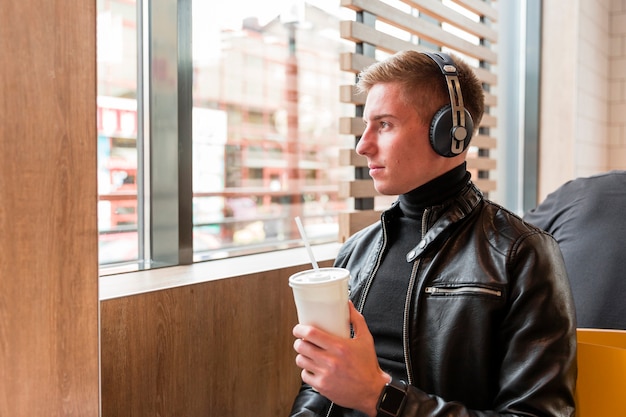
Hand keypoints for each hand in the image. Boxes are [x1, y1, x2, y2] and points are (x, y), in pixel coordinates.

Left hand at [293, 301, 389, 416]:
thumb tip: (348, 305)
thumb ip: (356, 320)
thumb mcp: (366, 339)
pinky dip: (307, 371)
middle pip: (301, 346)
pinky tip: (313, 368)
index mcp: (340, 347)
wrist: (371, 391)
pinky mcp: (322, 386)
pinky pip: (304, 376)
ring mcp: (325, 374)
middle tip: (303, 341)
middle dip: (299, 342)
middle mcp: (331, 360)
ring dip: (302, 356)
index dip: (300, 329)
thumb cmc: (368, 365)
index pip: (311, 334)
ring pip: (301, 360)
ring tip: (308, 354)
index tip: (299, 328)